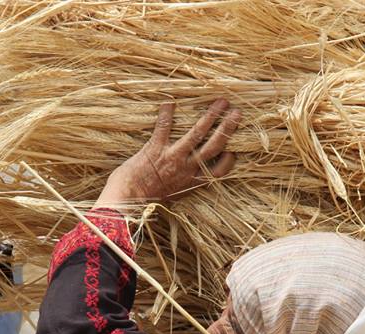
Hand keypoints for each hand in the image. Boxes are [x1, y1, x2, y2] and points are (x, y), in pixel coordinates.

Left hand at [95, 98, 240, 207]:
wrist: (127, 200)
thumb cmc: (145, 201)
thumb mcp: (171, 197)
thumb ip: (181, 186)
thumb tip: (185, 178)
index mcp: (191, 183)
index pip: (219, 172)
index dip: (228, 161)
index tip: (233, 151)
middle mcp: (186, 169)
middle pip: (214, 147)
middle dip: (227, 129)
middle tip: (237, 114)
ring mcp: (172, 157)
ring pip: (197, 134)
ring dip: (210, 116)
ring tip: (221, 102)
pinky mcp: (155, 148)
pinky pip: (164, 127)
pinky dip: (166, 113)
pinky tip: (170, 101)